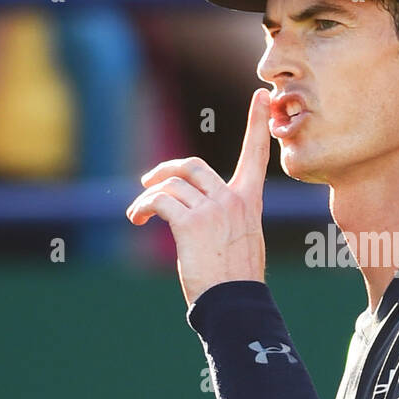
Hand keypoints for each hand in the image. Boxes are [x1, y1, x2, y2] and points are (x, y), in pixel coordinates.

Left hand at [126, 88, 271, 305]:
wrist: (235, 304)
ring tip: (138, 213)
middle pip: (192, 165)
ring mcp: (213, 209)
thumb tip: (197, 213)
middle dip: (166, 171)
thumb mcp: (244, 240)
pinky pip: (160, 201)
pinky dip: (143, 206)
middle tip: (149, 181)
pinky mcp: (190, 223)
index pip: (256, 154)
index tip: (261, 95)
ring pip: (170, 185)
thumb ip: (227, 217)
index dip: (256, 123)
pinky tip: (137, 219)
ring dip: (148, 196)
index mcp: (250, 202)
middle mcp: (232, 199)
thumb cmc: (236, 281)